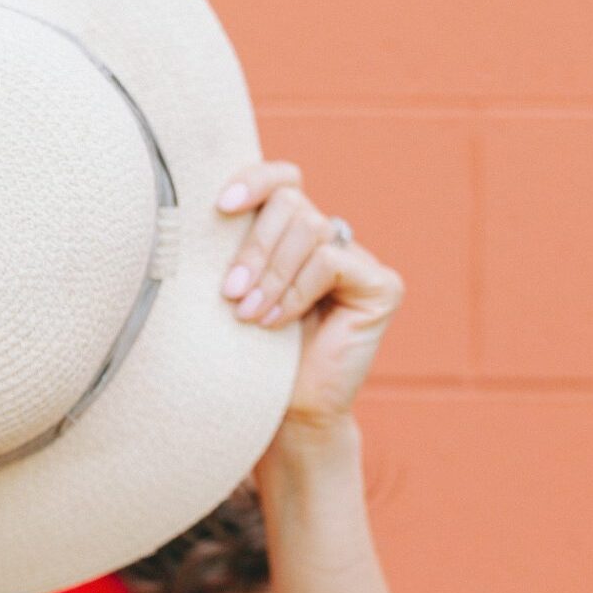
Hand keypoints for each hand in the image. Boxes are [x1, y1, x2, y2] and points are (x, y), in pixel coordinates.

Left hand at [213, 160, 404, 436]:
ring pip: (309, 229)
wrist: (285, 412)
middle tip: (230, 292)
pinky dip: (297, 290)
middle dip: (254, 247)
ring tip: (249, 314)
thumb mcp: (236, 288)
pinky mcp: (382, 285)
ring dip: (271, 274)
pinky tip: (278, 321)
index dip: (256, 180)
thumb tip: (210, 203)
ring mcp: (360, 261)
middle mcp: (331, 238)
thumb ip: (236, 246)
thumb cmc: (250, 352)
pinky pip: (330, 262)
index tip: (222, 205)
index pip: (283, 179)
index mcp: (294, 233)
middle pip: (291, 202)